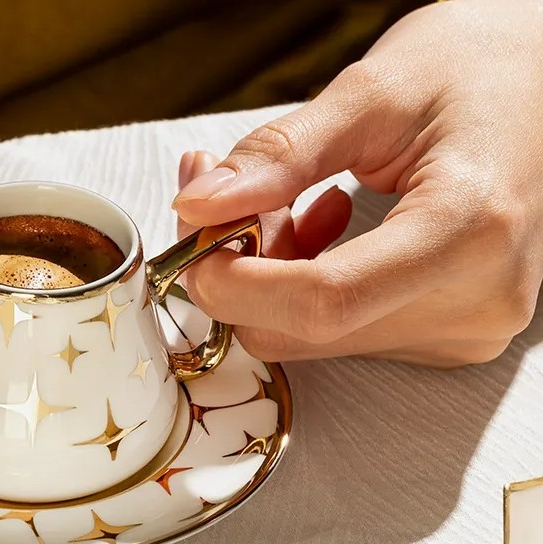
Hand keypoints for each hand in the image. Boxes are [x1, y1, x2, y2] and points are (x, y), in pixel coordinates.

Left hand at [173, 0, 542, 365]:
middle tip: (240, 199)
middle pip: (305, 330)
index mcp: (470, 230)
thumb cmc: (480, 71)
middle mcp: (476, 301)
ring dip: (274, 279)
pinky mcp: (448, 338)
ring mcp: (465, 331)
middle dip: (244, 274)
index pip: (323, 303)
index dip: (237, 283)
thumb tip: (199, 204)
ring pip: (312, 338)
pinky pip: (340, 335)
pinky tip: (331, 230)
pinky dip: (306, 290)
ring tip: (306, 202)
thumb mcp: (375, 90)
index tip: (197, 239)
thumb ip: (280, 154)